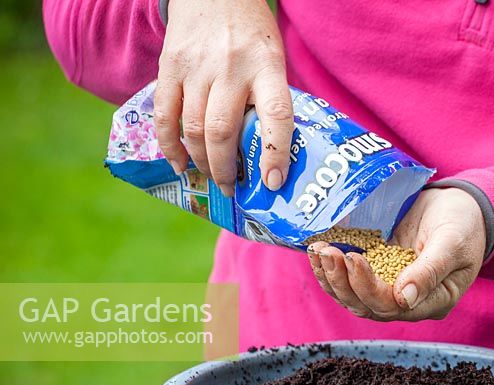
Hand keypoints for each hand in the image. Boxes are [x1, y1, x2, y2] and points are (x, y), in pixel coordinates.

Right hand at [154, 0, 292, 195]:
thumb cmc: (251, 35)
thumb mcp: (274, 60)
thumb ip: (271, 100)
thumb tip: (272, 157)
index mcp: (267, 67)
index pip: (276, 115)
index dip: (276, 153)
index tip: (272, 182)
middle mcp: (231, 68)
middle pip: (222, 132)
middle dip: (226, 170)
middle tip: (233, 188)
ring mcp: (197, 68)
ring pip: (194, 130)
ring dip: (202, 163)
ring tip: (212, 178)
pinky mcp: (169, 67)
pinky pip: (164, 116)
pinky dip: (170, 146)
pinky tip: (181, 164)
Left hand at [307, 187, 485, 320]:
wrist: (461, 205)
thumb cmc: (465, 223)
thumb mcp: (452, 243)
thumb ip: (430, 270)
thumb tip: (405, 299)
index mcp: (434, 301)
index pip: (392, 307)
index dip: (368, 287)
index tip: (356, 258)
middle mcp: (409, 301)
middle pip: (367, 306)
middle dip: (343, 282)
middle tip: (329, 253)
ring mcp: (391, 286)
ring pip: (353, 296)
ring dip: (331, 277)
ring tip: (319, 251)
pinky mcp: (378, 270)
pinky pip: (350, 279)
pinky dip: (332, 269)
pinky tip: (317, 252)